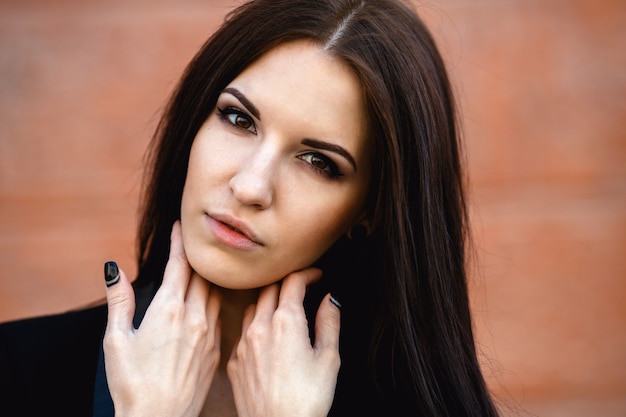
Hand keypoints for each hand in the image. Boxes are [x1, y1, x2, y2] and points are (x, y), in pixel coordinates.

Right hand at [103, 221, 221, 416]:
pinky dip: (215, 300)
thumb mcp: (117, 340)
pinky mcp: (217, 350)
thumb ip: (119, 301)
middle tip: (194, 242)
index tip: (179, 226)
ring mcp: (210, 334)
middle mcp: (194, 317)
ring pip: (215, 293)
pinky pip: (221, 314)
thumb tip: (113, 269)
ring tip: (205, 266)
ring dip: (210, 277)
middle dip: (197, 256)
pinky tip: (210, 300)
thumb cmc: (131, 383)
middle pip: (202, 275)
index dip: (179, 243)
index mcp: (168, 310)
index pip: (179, 265)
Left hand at [227, 268, 340, 416]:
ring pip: (253, 307)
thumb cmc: (307, 399)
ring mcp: (243, 343)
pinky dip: (255, 325)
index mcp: (286, 322)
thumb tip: (330, 299)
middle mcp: (260, 327)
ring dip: (268, 302)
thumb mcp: (329, 357)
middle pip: (270, 288)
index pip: (293, 281)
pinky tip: (266, 337)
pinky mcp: (234, 361)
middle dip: (287, 283)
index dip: (307, 273)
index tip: (316, 275)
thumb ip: (330, 322)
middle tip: (302, 288)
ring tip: (283, 309)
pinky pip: (242, 331)